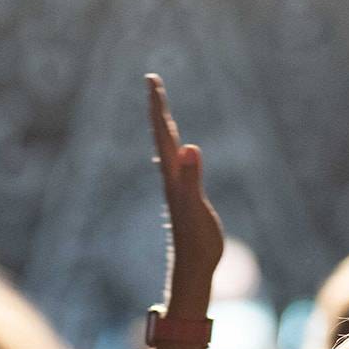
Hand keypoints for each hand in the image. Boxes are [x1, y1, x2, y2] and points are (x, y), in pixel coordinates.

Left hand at [146, 74, 223, 318]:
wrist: (193, 268)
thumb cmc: (197, 241)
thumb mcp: (196, 207)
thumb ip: (191, 178)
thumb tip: (188, 149)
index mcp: (173, 174)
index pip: (163, 132)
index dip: (158, 106)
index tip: (152, 80)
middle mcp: (171, 177)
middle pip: (162, 135)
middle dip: (158, 107)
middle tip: (153, 81)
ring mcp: (176, 186)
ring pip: (167, 148)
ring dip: (164, 125)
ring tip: (161, 108)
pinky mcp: (184, 196)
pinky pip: (177, 162)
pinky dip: (175, 147)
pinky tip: (176, 150)